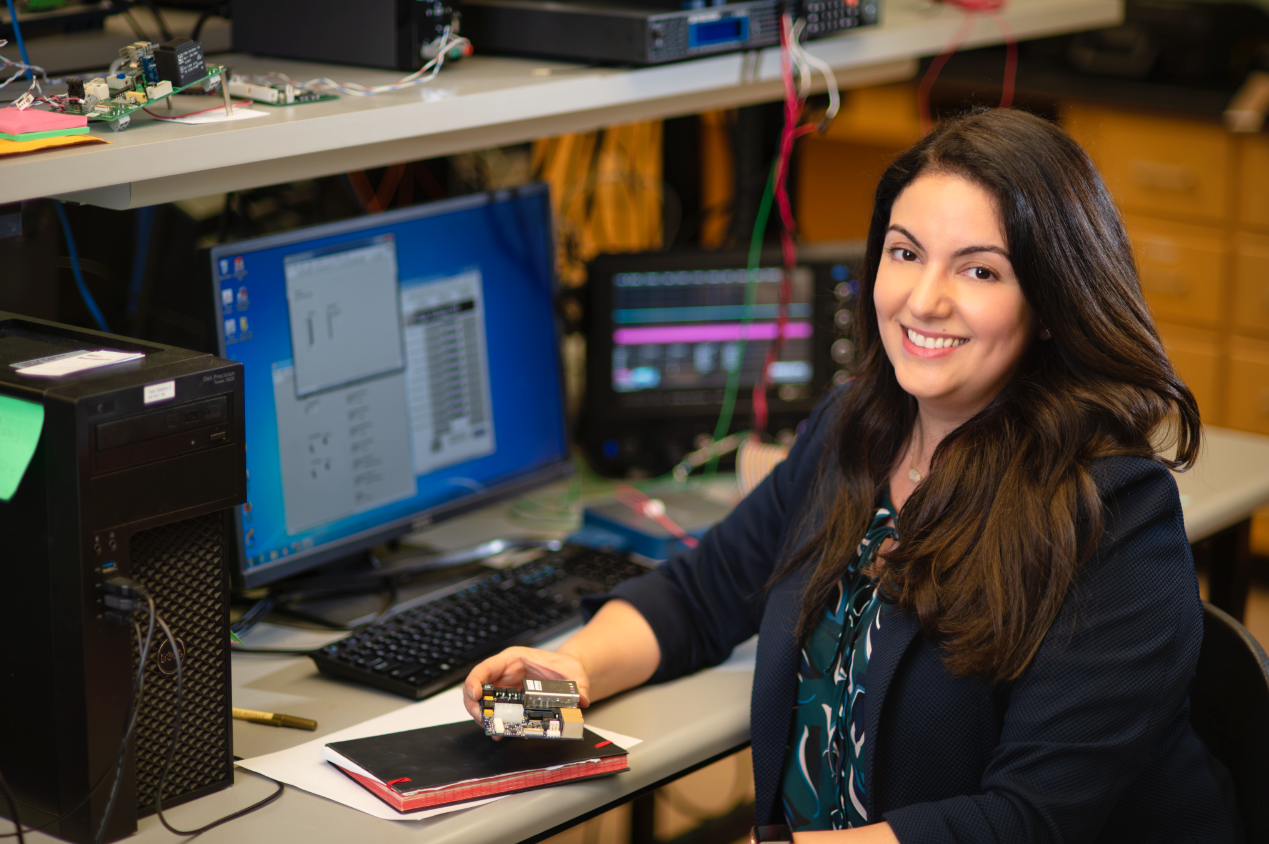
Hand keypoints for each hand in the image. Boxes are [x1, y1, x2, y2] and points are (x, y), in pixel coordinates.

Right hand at [462, 647, 590, 726]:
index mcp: (512, 659)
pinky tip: (501, 733)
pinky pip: (497, 714)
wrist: (567, 674)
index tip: (475, 695)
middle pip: (478, 688)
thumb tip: (583, 699)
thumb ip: (578, 684)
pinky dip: (496, 724)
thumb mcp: (572, 671)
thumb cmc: (563, 666)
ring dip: (484, 717)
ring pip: (483, 703)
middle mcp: (504, 675)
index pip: (485, 668)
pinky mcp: (510, 703)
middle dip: (475, 705)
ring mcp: (505, 689)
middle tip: (482, 719)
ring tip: (493, 729)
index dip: (475, 681)